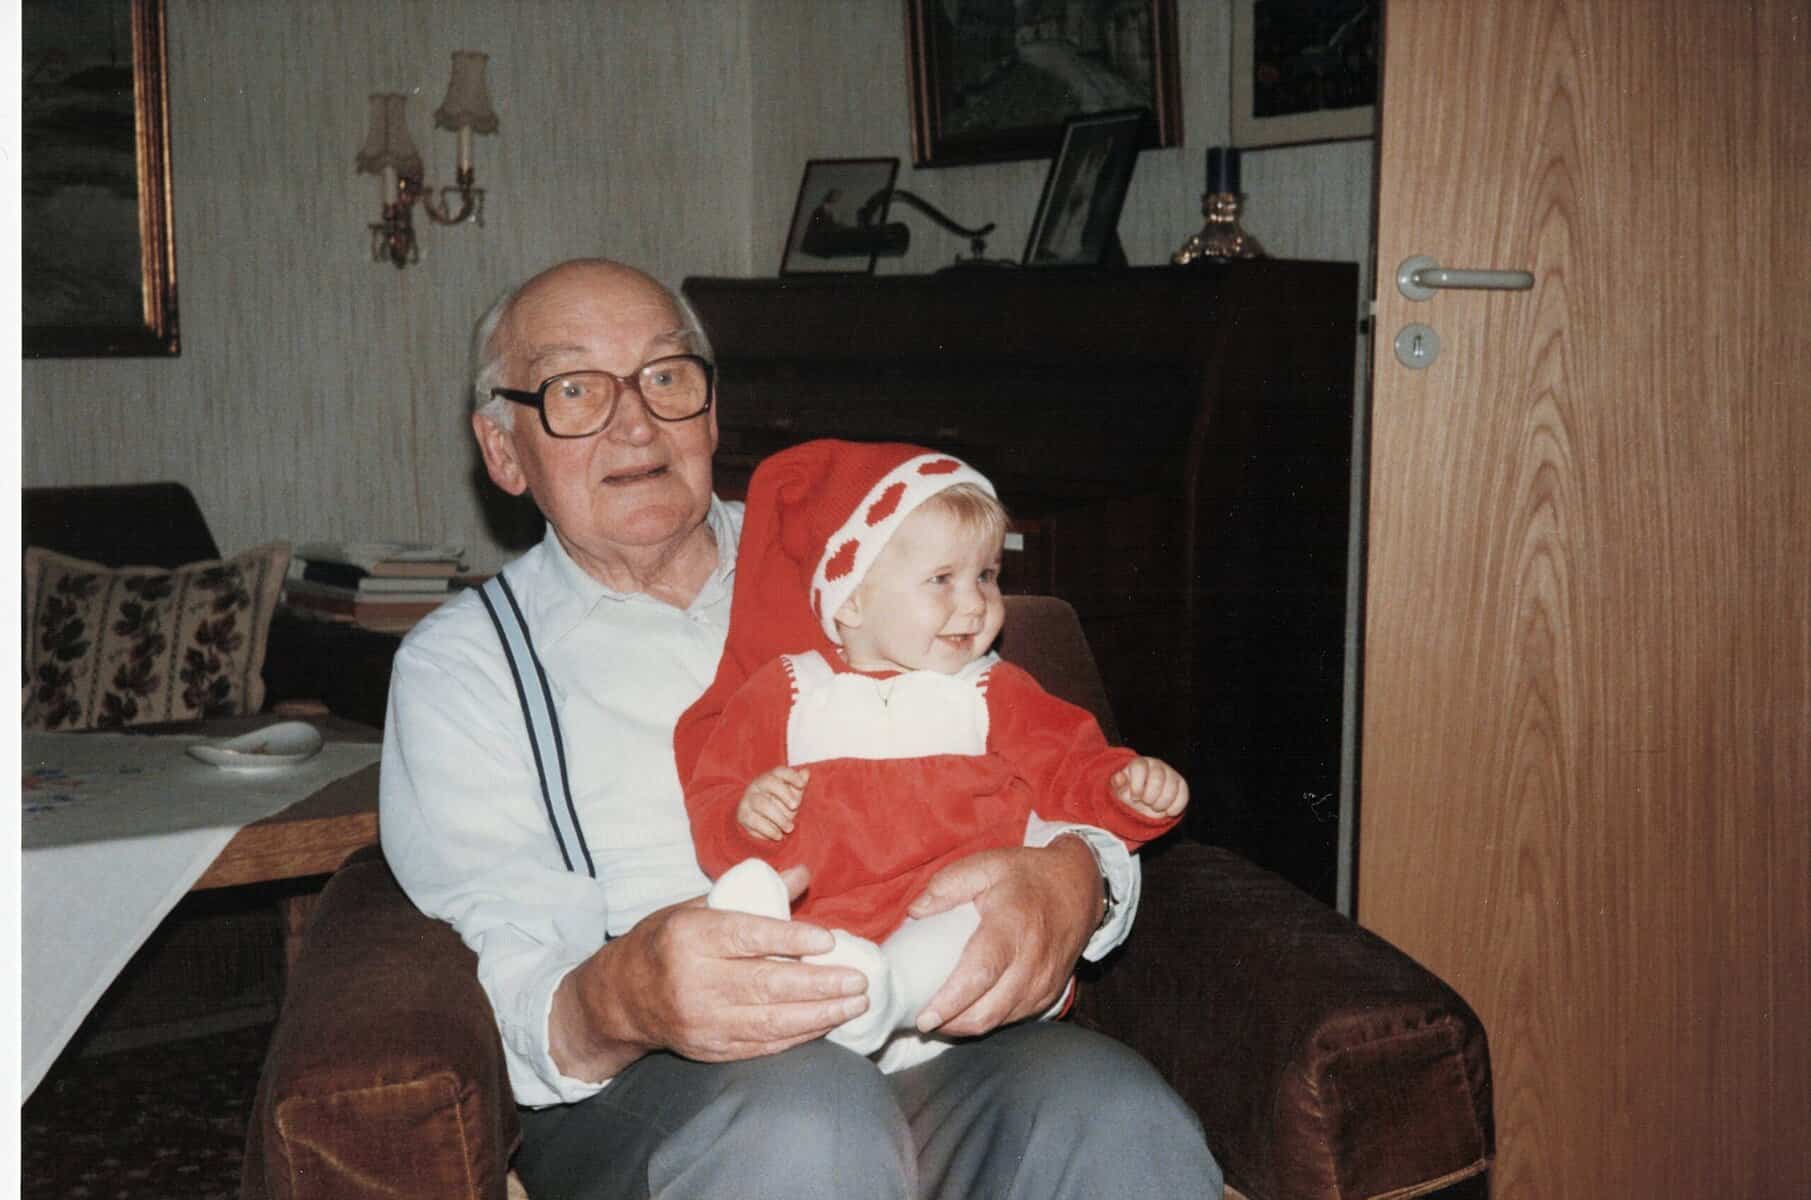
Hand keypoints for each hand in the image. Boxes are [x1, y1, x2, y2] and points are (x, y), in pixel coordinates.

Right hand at [549, 865, 867, 1078]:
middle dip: (820, 984)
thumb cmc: (665, 941)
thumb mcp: (696, 907)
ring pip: (770, 1021)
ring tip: (856, 1002)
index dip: (790, 940)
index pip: (746, 938)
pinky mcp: (711, 1048)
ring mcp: (703, 1021)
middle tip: (859, 979)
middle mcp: (694, 981)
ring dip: (821, 1014)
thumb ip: (751, 894)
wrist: (621, 997)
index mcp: (689, 937)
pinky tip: (828, 1022)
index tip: (828, 940)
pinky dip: (800, 1034)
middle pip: (766, 985)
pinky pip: (763, 1045)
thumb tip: (802, 873)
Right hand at [737, 765, 809, 840]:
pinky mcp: (743, 815)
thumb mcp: (791, 796)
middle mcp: (757, 785)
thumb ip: (798, 786)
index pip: (780, 771)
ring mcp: (748, 799)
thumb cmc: (779, 805)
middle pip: (769, 783)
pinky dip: (769, 830)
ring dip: (779, 818)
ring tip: (790, 828)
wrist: (759, 824)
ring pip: (762, 804)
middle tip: (795, 806)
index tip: (802, 785)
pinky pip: (755, 821)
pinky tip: (779, 836)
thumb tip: (806, 772)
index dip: (791, 776)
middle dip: (784, 793)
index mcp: (771, 777)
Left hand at [904, 838, 1098, 1037]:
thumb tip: (915, 912)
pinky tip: (967, 1011)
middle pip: (988, 1010)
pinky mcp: (1049, 994)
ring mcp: (1044, 982)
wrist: (1080, 887)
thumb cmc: (1029, 876)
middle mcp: (1032, 961)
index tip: (924, 1016)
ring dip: (966, 1026)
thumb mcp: (987, 864)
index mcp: (1013, 925)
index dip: (950, 1001)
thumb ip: (948, 884)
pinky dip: (987, 1020)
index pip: (980, 973)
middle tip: (921, 1020)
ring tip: (939, 1019)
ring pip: (999, 1020)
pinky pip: (1013, 1018)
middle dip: (951, 1024)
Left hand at [1111, 756, 1188, 819]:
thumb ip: (1118, 784)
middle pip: (1157, 778)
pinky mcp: (1181, 784)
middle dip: (1150, 796)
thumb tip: (1119, 778)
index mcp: (1140, 763)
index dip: (1137, 785)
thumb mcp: (1119, 790)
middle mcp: (1157, 765)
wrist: (1143, 801)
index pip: (1140, 767)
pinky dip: (1175, 807)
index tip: (1135, 797)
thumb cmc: (1129, 793)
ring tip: (1155, 807)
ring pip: (1171, 787)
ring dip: (1162, 803)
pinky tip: (1167, 812)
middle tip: (1146, 803)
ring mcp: (1171, 773)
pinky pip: (1183, 795)